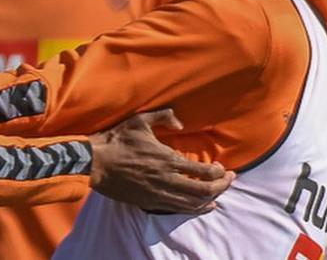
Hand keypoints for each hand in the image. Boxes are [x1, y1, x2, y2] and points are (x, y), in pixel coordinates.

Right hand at [88, 108, 234, 213]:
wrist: (96, 163)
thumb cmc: (117, 140)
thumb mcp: (140, 120)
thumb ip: (163, 117)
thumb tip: (181, 122)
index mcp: (167, 159)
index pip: (203, 171)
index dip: (219, 172)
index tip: (224, 168)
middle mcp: (167, 179)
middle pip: (203, 190)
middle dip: (222, 186)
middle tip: (231, 180)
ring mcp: (159, 194)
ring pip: (193, 203)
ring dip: (211, 199)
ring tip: (221, 194)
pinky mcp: (150, 202)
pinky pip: (178, 210)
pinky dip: (195, 209)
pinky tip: (204, 207)